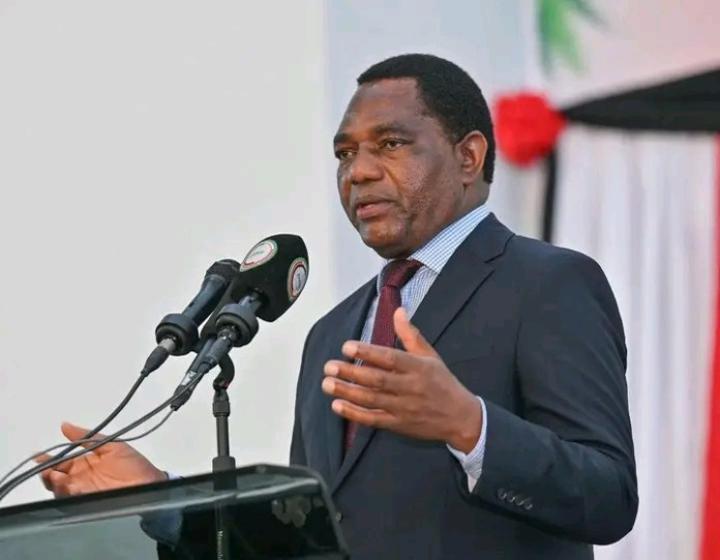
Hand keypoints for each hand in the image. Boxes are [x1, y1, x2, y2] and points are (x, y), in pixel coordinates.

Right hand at [36, 422, 166, 497]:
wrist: (149, 483)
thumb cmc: (134, 464)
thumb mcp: (112, 445)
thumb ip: (88, 437)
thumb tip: (64, 425)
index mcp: (85, 463)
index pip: (61, 462)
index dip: (48, 459)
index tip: (38, 455)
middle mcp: (81, 478)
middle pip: (56, 478)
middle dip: (47, 473)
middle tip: (46, 468)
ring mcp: (84, 491)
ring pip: (60, 490)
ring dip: (55, 483)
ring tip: (56, 476)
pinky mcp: (89, 502)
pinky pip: (72, 500)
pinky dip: (67, 493)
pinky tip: (69, 486)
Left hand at [322, 308, 482, 451]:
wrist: (461, 418)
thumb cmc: (443, 383)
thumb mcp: (431, 355)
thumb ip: (410, 334)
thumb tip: (398, 311)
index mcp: (418, 367)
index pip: (390, 358)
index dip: (368, 352)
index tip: (347, 346)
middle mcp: (410, 387)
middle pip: (377, 379)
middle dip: (351, 372)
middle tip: (330, 366)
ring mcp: (403, 408)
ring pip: (372, 400)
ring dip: (348, 392)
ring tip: (327, 383)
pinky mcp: (398, 424)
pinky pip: (374, 419)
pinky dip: (355, 414)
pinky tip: (337, 405)